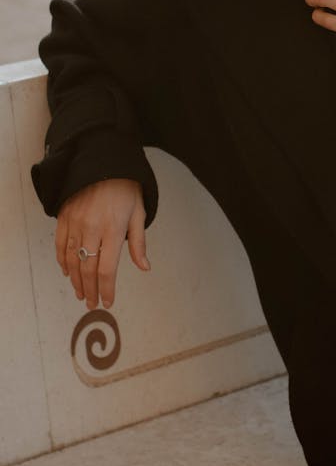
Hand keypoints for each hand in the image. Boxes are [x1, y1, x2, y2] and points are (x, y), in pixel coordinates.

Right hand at [56, 178, 149, 310]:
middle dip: (91, 290)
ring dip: (76, 280)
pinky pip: (60, 245)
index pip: (108, 269)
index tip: (108, 301)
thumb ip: (139, 243)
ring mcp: (76, 222)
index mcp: (114, 228)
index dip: (107, 289)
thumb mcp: (139, 213)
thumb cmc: (126, 189)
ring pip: (72, 260)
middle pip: (88, 269)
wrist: (104, 163)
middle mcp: (92, 228)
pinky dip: (63, 262)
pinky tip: (68, 272)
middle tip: (93, 303)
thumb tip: (144, 267)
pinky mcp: (65, 217)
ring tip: (81, 293)